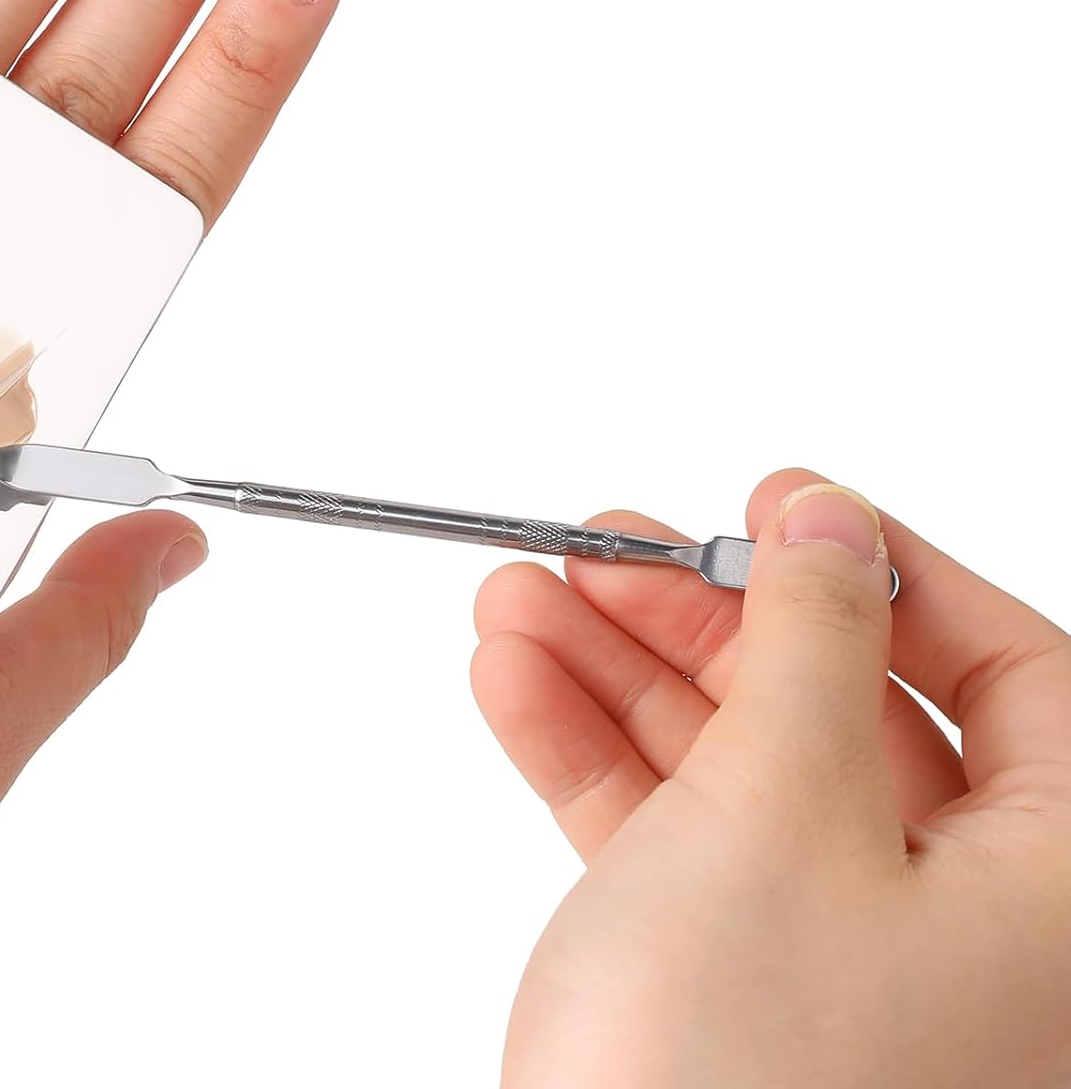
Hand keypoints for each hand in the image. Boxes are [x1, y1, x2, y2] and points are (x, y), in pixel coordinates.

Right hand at [472, 470, 1070, 1086]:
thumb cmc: (738, 1085)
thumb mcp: (784, 805)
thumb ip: (812, 640)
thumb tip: (828, 520)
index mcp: (1061, 891)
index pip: (1013, 670)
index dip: (886, 570)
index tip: (776, 506)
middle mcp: (974, 930)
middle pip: (845, 709)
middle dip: (704, 620)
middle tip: (609, 550)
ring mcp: (843, 959)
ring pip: (740, 768)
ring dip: (621, 676)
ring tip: (522, 599)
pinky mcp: (735, 989)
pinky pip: (676, 839)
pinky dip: (595, 759)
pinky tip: (519, 683)